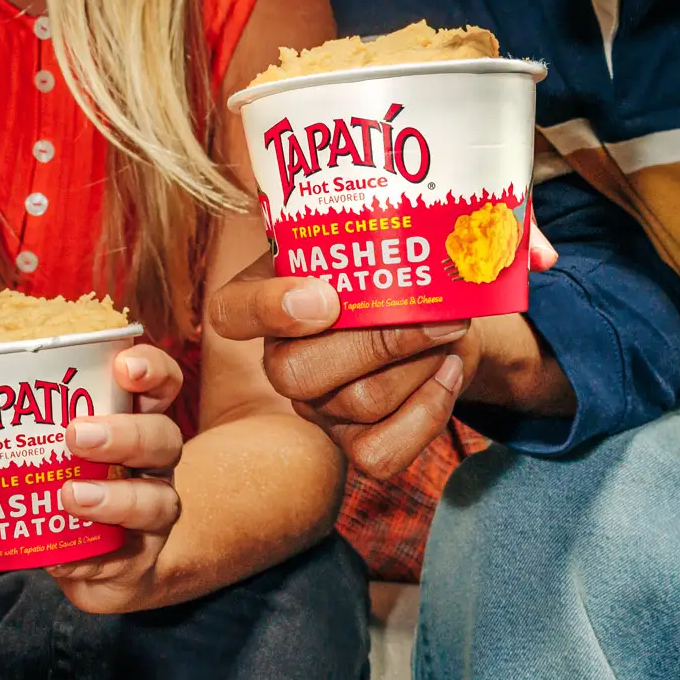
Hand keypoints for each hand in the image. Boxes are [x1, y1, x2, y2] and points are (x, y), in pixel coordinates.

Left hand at [43, 345, 189, 612]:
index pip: (159, 384)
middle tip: (76, 435)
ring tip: (70, 497)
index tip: (124, 365)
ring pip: (157, 500)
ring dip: (115, 498)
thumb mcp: (36, 455)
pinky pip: (127, 555)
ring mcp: (152, 512)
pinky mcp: (138, 558)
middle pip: (163, 438)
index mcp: (131, 422)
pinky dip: (93, 557)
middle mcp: (151, 464)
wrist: (91, 563)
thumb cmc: (60, 490)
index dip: (151, 369)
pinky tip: (63, 556)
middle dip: (125, 433)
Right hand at [206, 256, 477, 478]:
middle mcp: (281, 359)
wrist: (440, 316)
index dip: (266, 311)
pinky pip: (381, 453)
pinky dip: (429, 411)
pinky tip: (449, 372)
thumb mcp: (371, 239)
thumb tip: (406, 227)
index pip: (230, 312)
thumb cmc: (395, 269)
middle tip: (435, 315)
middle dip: (381, 343)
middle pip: (297, 372)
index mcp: (268, 299)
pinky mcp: (355, 443)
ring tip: (448, 332)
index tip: (325, 299)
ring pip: (358, 402)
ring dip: (420, 364)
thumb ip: (365, 233)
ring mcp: (317, 407)